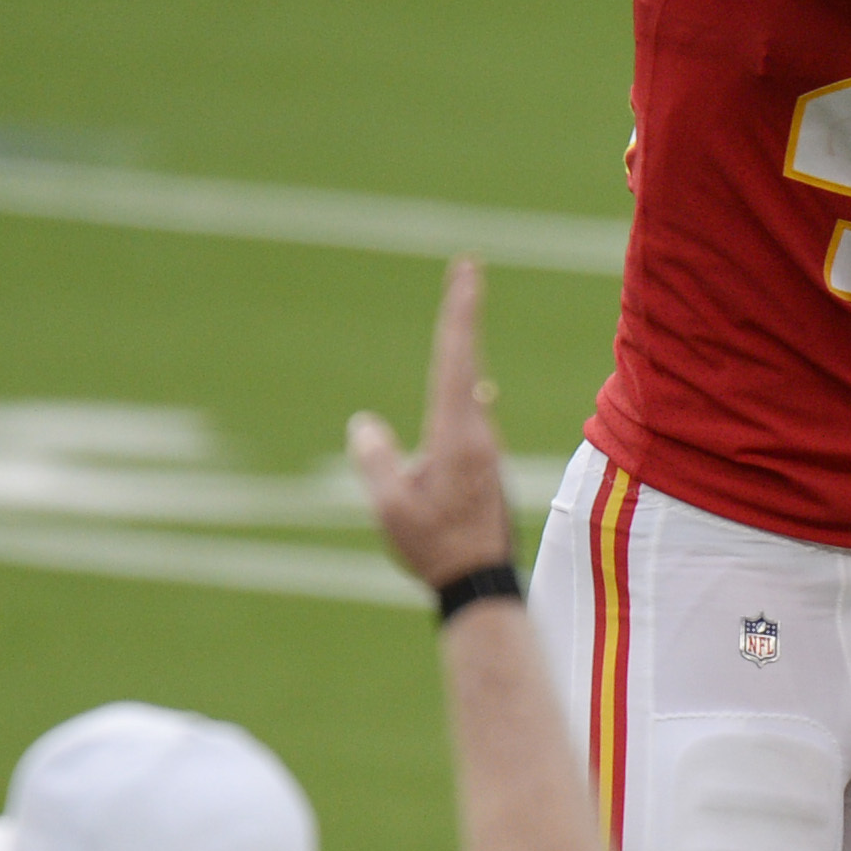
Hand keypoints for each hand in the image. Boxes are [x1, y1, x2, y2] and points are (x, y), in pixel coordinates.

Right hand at [349, 259, 517, 590]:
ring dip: (453, 368)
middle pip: (465, 364)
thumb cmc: (435, 548)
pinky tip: (467, 387)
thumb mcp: (389, 506)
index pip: (457, 358)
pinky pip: (462, 421)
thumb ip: (374, 459)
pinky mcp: (484, 462)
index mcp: (456, 435)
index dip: (461, 311)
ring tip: (462, 316)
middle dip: (463, 317)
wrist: (480, 583)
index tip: (469, 270)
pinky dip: (454, 400)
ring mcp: (485, 447)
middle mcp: (478, 433)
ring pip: (461, 398)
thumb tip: (365, 425)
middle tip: (469, 267)